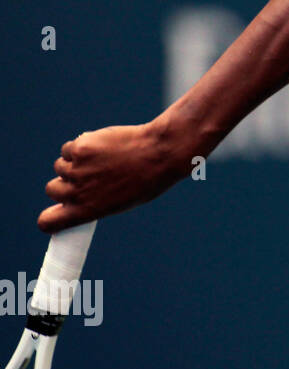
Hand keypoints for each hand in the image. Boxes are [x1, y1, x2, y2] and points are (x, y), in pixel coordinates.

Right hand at [38, 121, 189, 234]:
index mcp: (86, 210)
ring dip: (75, 162)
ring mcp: (76, 169)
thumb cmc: (147, 179)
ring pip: (60, 166)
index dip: (49, 217)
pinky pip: (69, 148)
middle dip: (65, 183)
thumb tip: (75, 202)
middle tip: (87, 177)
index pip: (48, 222)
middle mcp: (77, 192)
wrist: (160, 153)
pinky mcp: (79, 148)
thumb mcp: (122, 202)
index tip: (56, 211)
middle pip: (52, 190)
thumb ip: (96, 203)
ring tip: (102, 159)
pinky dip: (80, 146)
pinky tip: (102, 146)